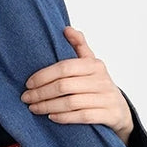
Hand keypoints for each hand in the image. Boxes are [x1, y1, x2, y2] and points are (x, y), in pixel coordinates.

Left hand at [20, 26, 133, 144]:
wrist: (120, 109)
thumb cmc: (98, 84)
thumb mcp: (91, 64)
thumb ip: (79, 46)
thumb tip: (66, 29)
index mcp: (94, 65)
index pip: (64, 67)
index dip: (44, 75)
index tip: (28, 83)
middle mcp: (102, 80)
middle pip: (64, 86)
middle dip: (41, 93)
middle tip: (26, 98)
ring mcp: (106, 98)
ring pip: (71, 103)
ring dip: (48, 106)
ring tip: (34, 108)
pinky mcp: (109, 115)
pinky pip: (82, 116)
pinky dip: (64, 117)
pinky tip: (52, 117)